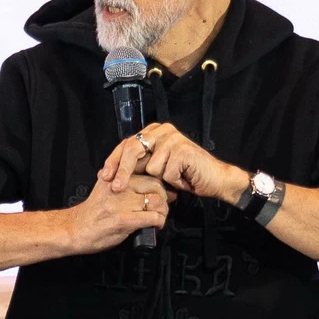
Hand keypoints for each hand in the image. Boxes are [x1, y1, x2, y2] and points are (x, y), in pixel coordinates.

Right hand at [64, 172, 173, 254]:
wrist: (73, 230)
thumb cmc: (91, 214)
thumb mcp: (105, 190)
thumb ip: (122, 184)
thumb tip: (144, 184)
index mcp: (115, 177)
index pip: (146, 172)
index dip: (159, 182)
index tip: (163, 191)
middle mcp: (118, 187)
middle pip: (156, 185)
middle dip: (165, 197)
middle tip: (163, 206)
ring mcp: (122, 204)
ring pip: (157, 201)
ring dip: (163, 211)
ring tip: (159, 217)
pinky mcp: (124, 220)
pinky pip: (152, 217)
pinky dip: (159, 222)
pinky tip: (155, 225)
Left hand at [100, 124, 246, 203]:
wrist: (215, 180)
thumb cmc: (186, 175)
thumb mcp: (158, 168)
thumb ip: (140, 163)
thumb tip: (112, 172)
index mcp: (155, 131)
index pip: (127, 143)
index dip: (113, 161)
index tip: (103, 176)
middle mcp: (163, 130)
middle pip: (133, 149)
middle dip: (121, 170)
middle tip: (114, 188)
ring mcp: (174, 138)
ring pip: (151, 167)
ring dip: (161, 180)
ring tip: (175, 178)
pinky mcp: (182, 149)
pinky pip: (166, 174)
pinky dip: (174, 182)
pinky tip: (184, 178)